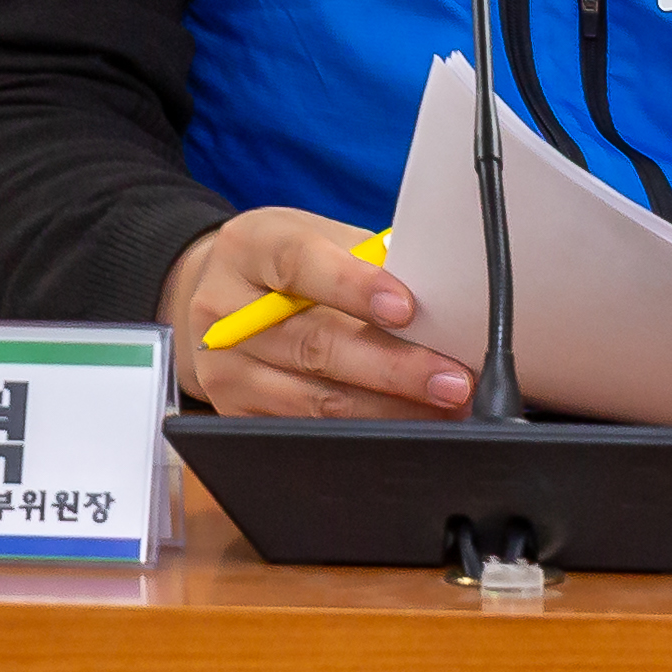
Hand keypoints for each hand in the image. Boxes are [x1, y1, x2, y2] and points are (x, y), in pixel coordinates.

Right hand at [158, 206, 470, 420]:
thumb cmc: (287, 263)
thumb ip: (367, 260)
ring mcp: (224, 371)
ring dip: (387, 410)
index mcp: (250, 248)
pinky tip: (403, 429)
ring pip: (312, 400)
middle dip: (391, 368)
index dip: (354, 287)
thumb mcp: (317, 237)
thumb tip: (438, 302)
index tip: (407, 309)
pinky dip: (361, 434)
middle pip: (312, 345)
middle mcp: (224, 313)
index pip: (299, 264)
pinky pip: (304, 433)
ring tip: (443, 410)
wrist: (218, 295)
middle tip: (452, 380)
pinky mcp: (235, 414)